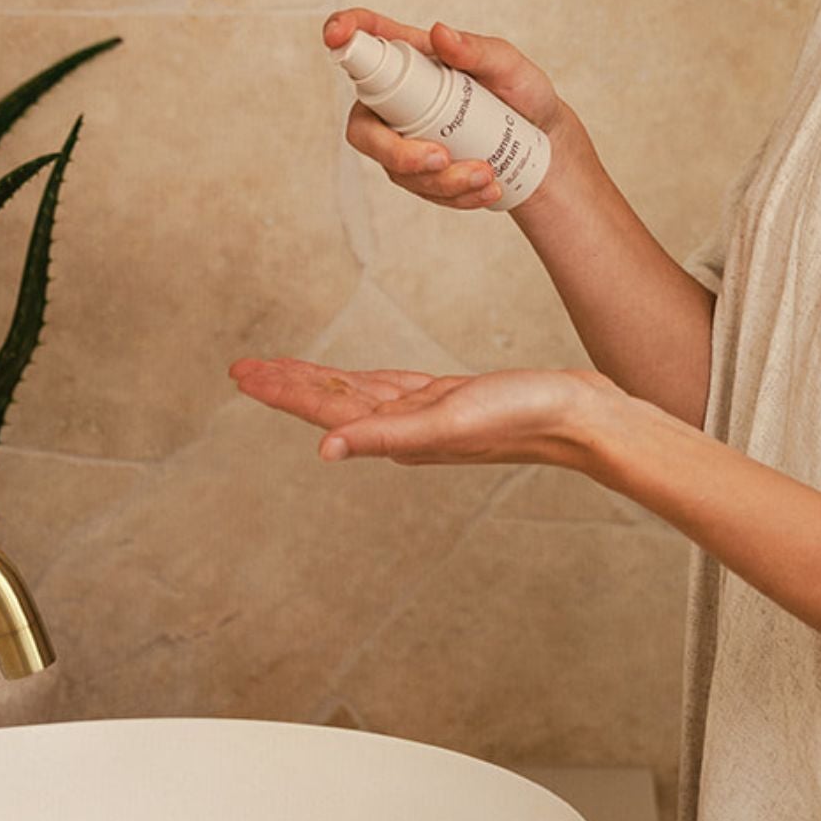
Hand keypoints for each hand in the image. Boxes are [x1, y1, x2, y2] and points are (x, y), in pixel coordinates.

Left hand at [228, 354, 619, 468]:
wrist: (578, 415)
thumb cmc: (521, 417)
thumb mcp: (448, 422)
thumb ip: (386, 436)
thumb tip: (325, 451)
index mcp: (399, 433)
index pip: (326, 409)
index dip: (283, 390)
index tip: (243, 374)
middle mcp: (405, 426)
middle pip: (333, 400)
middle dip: (287, 383)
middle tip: (242, 369)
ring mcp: (427, 414)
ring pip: (358, 394)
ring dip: (318, 381)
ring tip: (281, 370)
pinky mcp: (450, 400)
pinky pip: (392, 388)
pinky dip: (365, 382)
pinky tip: (353, 382)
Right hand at [322, 7, 577, 211]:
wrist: (544, 142)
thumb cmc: (523, 93)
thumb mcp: (510, 67)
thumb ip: (478, 49)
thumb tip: (440, 33)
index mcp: (414, 57)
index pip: (367, 37)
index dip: (343, 31)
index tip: (336, 36)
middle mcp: (398, 99)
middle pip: (363, 129)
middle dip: (395, 152)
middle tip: (441, 158)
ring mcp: (405, 137)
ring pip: (395, 169)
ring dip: (440, 180)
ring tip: (488, 174)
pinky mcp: (420, 171)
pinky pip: (422, 190)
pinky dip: (454, 195)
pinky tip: (487, 189)